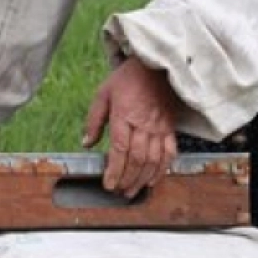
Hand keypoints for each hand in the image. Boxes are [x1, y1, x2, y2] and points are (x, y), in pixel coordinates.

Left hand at [83, 56, 180, 198]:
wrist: (156, 65)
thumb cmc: (127, 79)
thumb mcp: (103, 94)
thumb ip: (94, 120)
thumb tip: (86, 144)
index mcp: (124, 115)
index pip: (120, 149)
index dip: (114, 170)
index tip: (108, 184)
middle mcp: (143, 124)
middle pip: (136, 159)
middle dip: (127, 179)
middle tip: (118, 192)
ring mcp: (159, 127)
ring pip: (153, 160)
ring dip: (142, 179)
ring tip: (132, 191)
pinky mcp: (170, 128)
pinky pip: (169, 153)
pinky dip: (162, 170)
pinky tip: (153, 180)